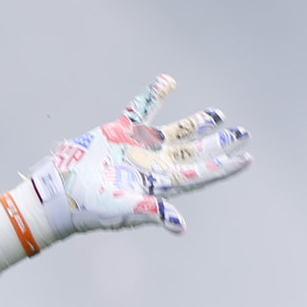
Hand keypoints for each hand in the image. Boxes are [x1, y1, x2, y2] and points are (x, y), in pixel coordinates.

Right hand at [28, 75, 250, 236]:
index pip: (200, 174)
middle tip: (242, 133)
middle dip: (219, 143)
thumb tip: (179, 226)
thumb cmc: (89, 207)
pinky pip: (141, 109)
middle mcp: (154, 164)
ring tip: (218, 115)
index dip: (223, 166)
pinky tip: (168, 81)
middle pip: (194, 152)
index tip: (246, 158)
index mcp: (160, 184)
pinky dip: (154, 95)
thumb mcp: (122, 210)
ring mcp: (139, 147)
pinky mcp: (119, 132)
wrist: (59, 192)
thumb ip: (151, 212)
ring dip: (197, 123)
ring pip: (175, 132)